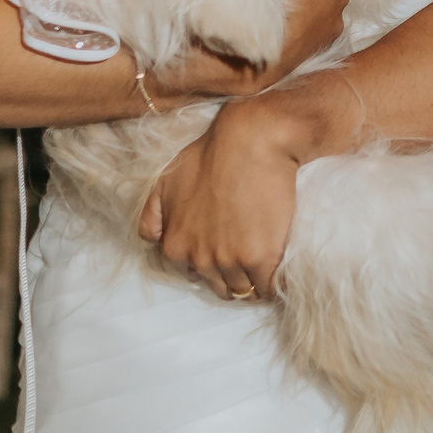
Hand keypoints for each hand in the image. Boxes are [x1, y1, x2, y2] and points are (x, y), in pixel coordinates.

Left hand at [138, 97, 302, 299]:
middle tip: (247, 260)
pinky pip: (269, 288)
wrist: (250, 142)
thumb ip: (153, 215)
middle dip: (232, 277)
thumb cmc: (209, 155)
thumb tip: (153, 239)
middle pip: (220, 287)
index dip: (211, 267)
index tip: (226, 255)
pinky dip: (274, 284)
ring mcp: (230, 261)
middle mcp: (199, 259)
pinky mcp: (261, 258)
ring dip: (254, 284)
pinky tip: (279, 272)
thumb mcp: (166, 181)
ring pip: (243, 290)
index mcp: (175, 246)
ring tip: (266, 269)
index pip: (193, 277)